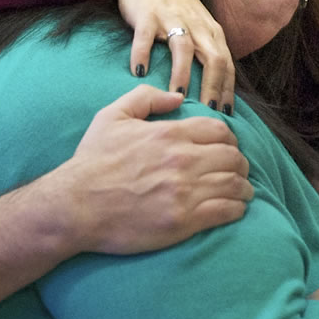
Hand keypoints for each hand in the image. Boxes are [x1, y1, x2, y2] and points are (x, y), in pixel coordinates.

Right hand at [58, 84, 252, 253]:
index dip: (230, 139)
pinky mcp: (183, 221)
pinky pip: (226, 211)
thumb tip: (177, 97)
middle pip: (233, 157)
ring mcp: (185, 191)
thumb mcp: (112, 116)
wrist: (75, 205)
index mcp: (169, 133)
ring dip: (243, 187)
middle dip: (240, 163)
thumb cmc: (92, 161)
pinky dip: (236, 209)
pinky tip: (234, 209)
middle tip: (238, 171)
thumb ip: (145, 97)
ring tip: (242, 192)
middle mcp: (182, 160)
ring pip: (235, 184)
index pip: (220, 131)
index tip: (227, 148)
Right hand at [74, 0, 234, 110]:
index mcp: (211, 31)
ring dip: (181, 73)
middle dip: (212, 87)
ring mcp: (172, 18)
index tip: (226, 116)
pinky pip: (145, 36)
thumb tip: (217, 91)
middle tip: (208, 113)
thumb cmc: (173, 6)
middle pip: (213, 58)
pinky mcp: (147, 13)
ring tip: (177, 97)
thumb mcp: (198, 26)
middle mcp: (196, 25)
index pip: (227, 64)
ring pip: (183, 48)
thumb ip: (207, 53)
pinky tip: (139, 73)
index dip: (228, 90)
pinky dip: (142, 54)